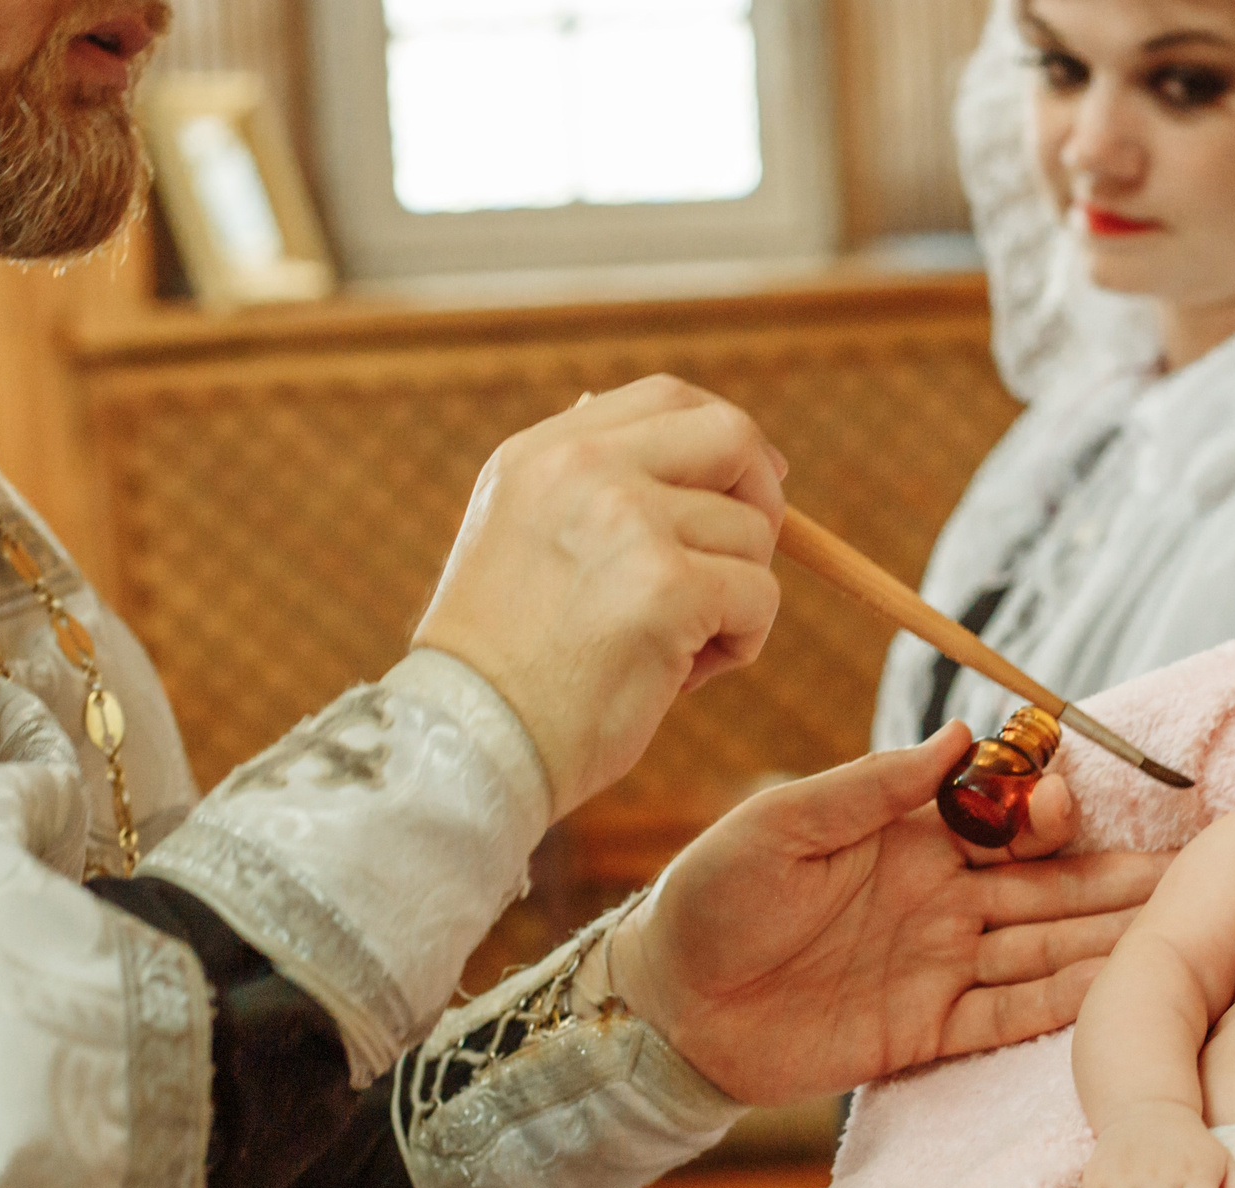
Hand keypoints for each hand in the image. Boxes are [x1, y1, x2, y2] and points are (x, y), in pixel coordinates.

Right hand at [412, 375, 788, 817]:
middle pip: (730, 436)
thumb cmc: (507, 668)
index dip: (728, 437)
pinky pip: (759, 597)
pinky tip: (683, 676)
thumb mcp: (527, 542)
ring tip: (675, 650)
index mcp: (543, 452)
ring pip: (752, 534)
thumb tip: (704, 459)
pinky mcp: (667, 585)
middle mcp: (582, 468)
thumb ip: (597, 492)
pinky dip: (742, 644)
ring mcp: (626, 520)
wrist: (471, 744)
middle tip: (743, 565)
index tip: (754, 482)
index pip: (667, 397)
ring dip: (737, 598)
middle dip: (763, 498)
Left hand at [604, 726, 1169, 1105]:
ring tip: (1180, 933)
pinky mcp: (927, 1030)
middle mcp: (941, 899)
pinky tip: (1118, 991)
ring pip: (1044, 949)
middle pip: (1048, 887)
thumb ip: (875, 785)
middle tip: (1190, 877)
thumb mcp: (783, 823)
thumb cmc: (711, 894)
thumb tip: (965, 733)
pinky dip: (1063, 1003)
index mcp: (911, 839)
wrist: (668, 1002)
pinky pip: (1010, 1013)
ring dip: (1108, 941)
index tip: (1061, 811)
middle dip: (1115, 881)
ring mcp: (941, 966)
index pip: (1005, 821)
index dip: (1045, 816)